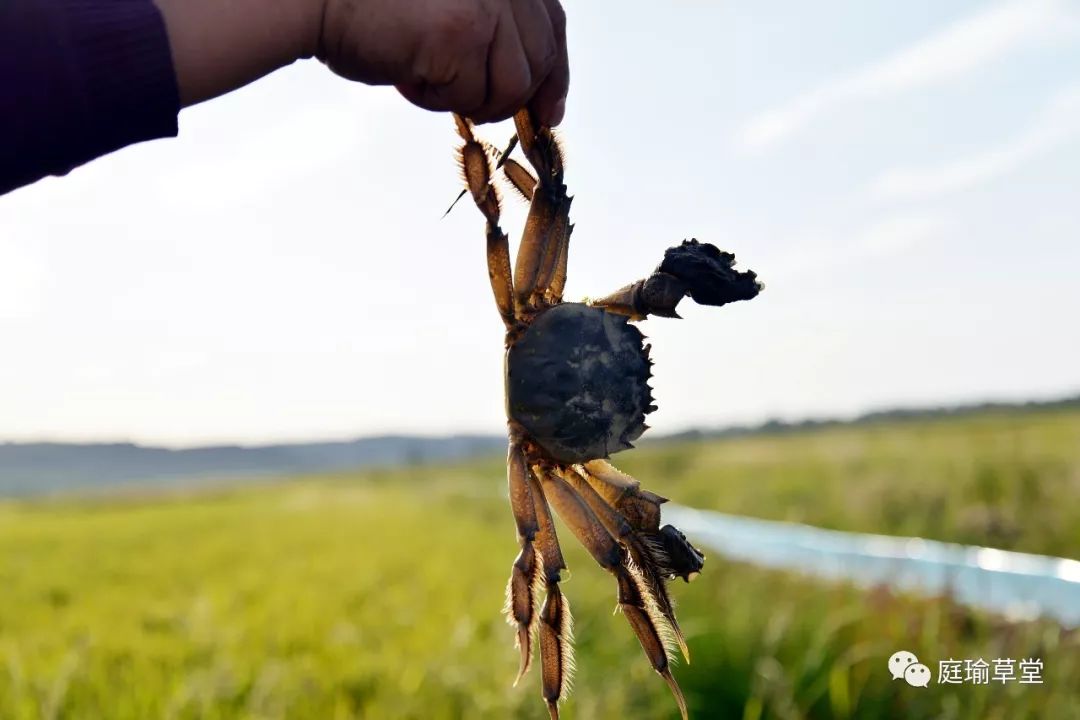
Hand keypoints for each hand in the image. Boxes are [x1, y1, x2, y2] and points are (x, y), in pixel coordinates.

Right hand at [317, 0, 568, 124]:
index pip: (551, 23)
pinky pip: (472, 96)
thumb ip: (489, 22)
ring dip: (472, 99)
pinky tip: (406, 75)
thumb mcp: (449, 2)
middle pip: (539, 58)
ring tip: (427, 79)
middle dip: (515, 97)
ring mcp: (488, 3)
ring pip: (511, 86)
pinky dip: (438, 100)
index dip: (554, 71)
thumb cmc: (370, 6)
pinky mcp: (464, 33)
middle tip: (483, 111)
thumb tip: (528, 86)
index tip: (550, 110)